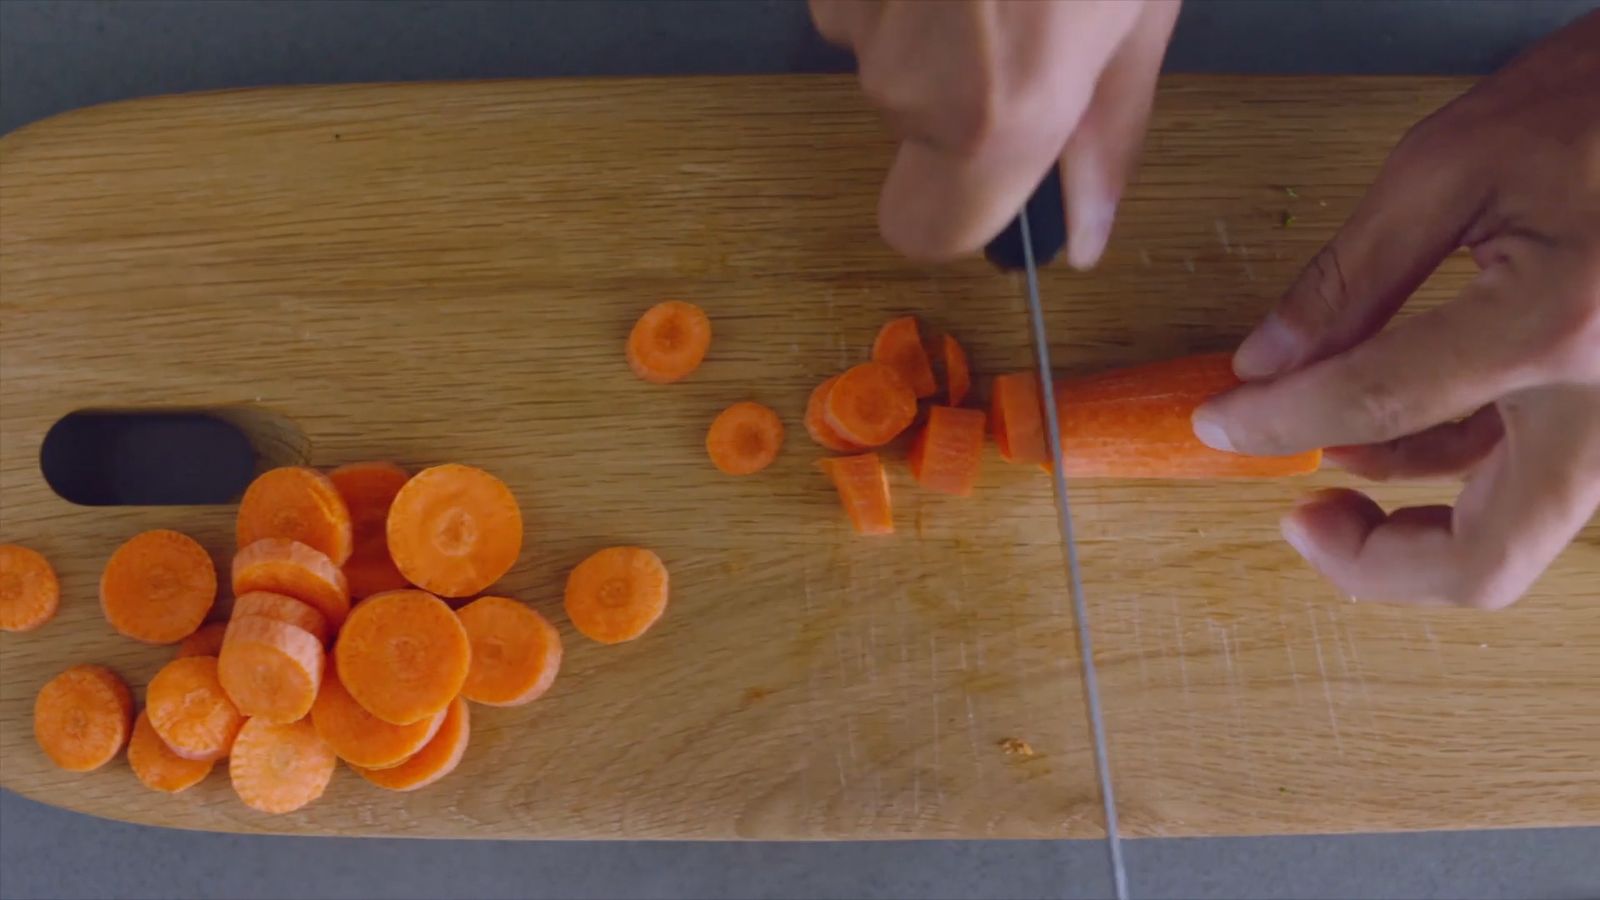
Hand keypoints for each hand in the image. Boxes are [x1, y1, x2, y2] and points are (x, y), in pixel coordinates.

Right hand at [809, 0, 1179, 264]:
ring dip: (935, 22)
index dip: (961, 210)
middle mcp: (904, 80)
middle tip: (1030, 11)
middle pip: (913, 131)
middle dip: (964, 88)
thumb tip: (1084, 236)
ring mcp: (851, 12)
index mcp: (996, 113)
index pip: (928, 234)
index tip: (1004, 164)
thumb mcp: (1141, 7)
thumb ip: (1108, 128)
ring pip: (885, 54)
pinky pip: (862, 0)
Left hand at [1193, 11, 1599, 609]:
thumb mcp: (1452, 164)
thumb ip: (1351, 276)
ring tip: (1325, 454)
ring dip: (1412, 522)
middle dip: (1374, 561)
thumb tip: (1266, 362)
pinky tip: (1388, 433)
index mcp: (1555, 324)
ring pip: (1514, 531)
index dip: (1277, 423)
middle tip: (1299, 516)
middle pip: (1486, 557)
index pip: (1379, 405)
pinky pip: (1535, 476)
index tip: (1220, 421)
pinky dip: (1454, 474)